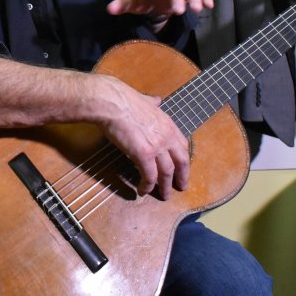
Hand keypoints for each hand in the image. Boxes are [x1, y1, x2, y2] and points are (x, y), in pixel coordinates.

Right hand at [94, 74, 189, 199]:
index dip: (183, 159)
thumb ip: (153, 103)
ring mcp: (157, 147)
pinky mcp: (144, 155)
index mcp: (168, 124)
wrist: (112, 102)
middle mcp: (167, 137)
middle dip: (182, 177)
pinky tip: (142, 191)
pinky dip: (147, 186)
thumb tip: (156, 100)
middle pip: (181, 162)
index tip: (182, 168)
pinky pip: (149, 176)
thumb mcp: (145, 100)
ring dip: (165, 186)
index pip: (182, 146)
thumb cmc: (124, 100)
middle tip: (180, 187)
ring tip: (163, 195)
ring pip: (167, 173)